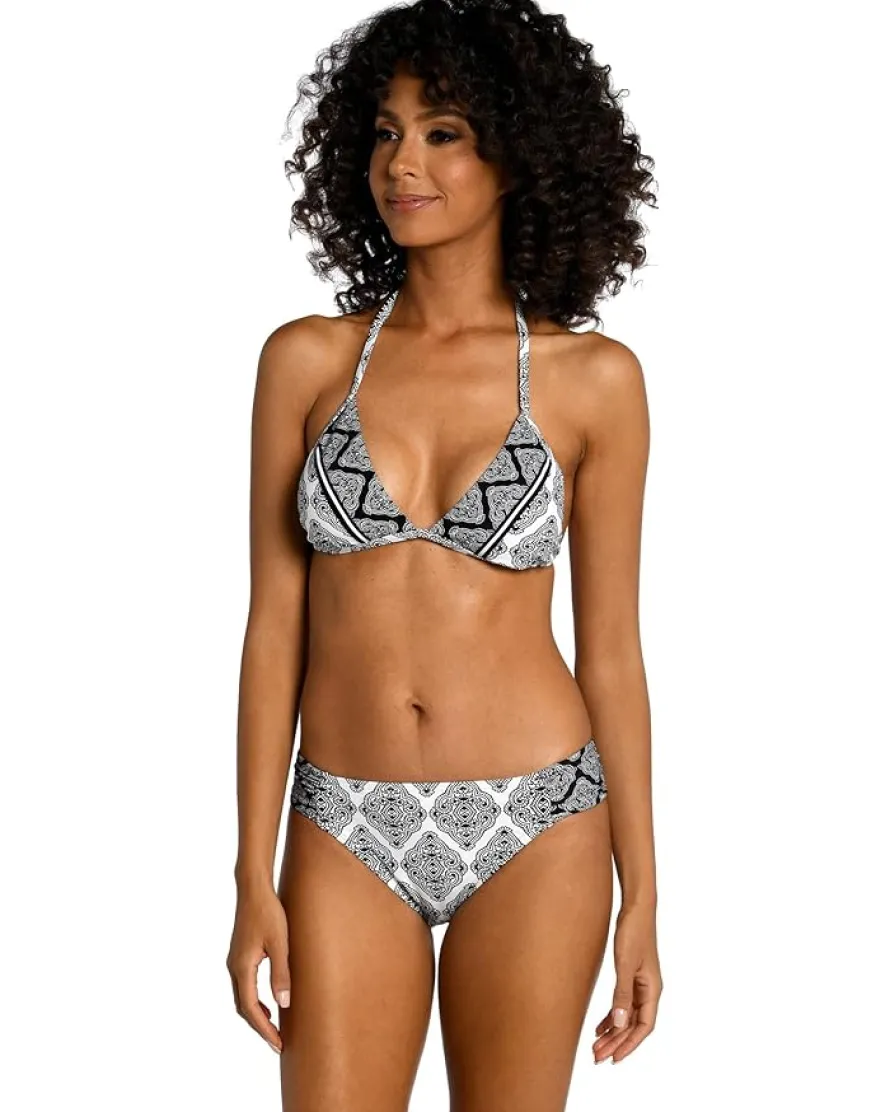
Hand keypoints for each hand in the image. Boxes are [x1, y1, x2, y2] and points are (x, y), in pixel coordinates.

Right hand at [226, 880, 290, 1053]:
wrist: (254, 889)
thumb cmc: (269, 913)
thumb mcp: (280, 943)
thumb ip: (281, 973)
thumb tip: (284, 1004)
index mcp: (242, 967)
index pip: (251, 1009)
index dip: (264, 1029)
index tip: (278, 1044)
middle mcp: (234, 967)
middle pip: (243, 1008)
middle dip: (260, 1028)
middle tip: (278, 1043)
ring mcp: (234, 961)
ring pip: (242, 998)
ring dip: (257, 1015)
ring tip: (275, 1028)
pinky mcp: (239, 956)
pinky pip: (244, 987)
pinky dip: (254, 1001)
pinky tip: (269, 1002)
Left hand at [592, 901, 661, 1063]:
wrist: (635, 908)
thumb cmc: (633, 933)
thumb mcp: (626, 964)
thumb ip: (622, 994)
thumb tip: (619, 1024)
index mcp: (652, 990)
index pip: (644, 1027)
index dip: (629, 1045)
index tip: (614, 1059)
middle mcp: (649, 990)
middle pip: (634, 1025)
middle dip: (617, 1043)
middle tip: (597, 1057)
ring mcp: (640, 984)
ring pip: (627, 1016)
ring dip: (613, 1032)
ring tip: (595, 1046)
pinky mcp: (631, 975)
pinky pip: (623, 1004)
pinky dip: (612, 1016)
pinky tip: (599, 1026)